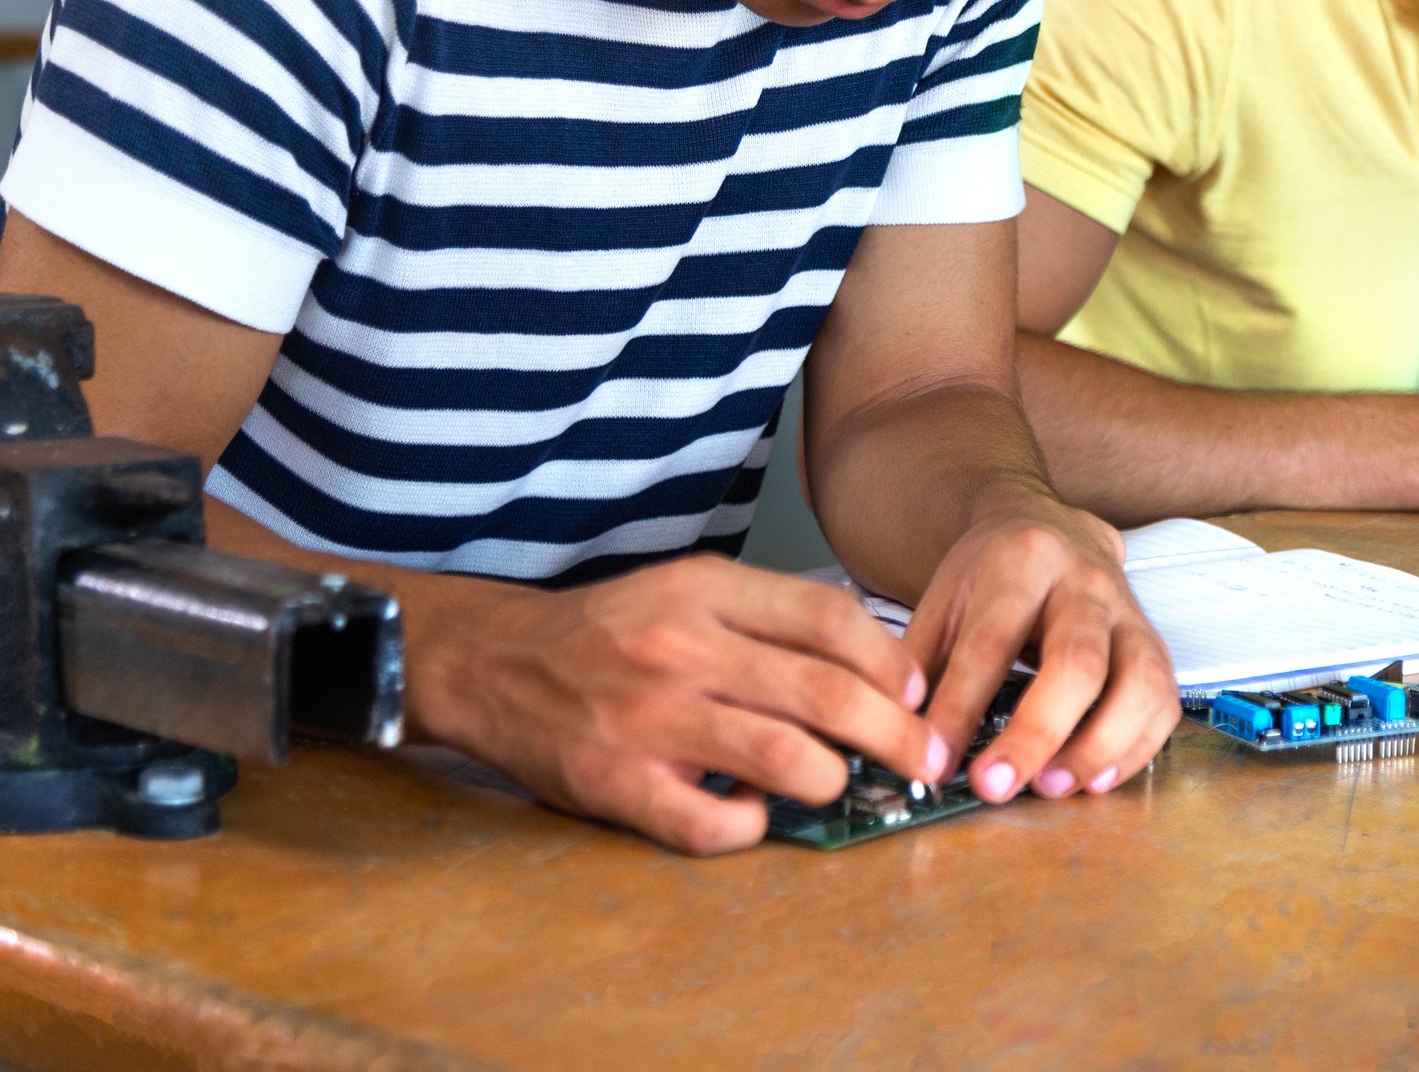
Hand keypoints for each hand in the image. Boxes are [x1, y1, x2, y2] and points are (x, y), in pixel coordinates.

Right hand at [417, 554, 945, 855]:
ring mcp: (649, 719)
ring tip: (835, 782)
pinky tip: (754, 818)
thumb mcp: (687, 591)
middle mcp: (682, 649)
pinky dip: (750, 828)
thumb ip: (770, 618)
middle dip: (895, 734)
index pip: (829, 619)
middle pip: (824, 692)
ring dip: (831, 778)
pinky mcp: (618, 784)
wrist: (493, 664)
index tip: (917, 694)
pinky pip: (709, 822)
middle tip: (924, 761)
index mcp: (705, 592)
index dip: (891, 662)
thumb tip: (877, 667)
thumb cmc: (611, 633)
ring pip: (782, 757)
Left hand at [900, 495, 1177, 807]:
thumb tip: (900, 743)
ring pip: (1138, 682)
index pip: (991, 642)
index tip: (936, 763)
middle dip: (1037, 733)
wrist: (1051, 530)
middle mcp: (1085, 583)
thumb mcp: (942, 602)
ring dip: (1098, 747)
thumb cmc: (991, 578)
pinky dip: (1135, 749)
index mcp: (1021, 562)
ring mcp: (1129, 613)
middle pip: (1077, 661)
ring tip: (1052, 788)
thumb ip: (919, 668)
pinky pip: (1163, 702)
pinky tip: (1095, 779)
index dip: (962, 708)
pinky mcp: (1156, 644)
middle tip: (996, 787)